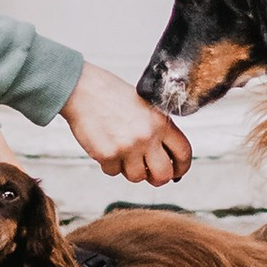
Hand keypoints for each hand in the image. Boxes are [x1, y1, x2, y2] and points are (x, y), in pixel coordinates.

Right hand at [63, 64, 192, 186]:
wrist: (82, 89)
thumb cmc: (111, 95)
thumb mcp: (144, 106)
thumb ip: (157, 129)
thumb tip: (166, 156)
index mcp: (160, 121)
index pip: (184, 153)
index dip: (181, 167)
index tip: (176, 172)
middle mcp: (147, 135)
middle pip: (164, 174)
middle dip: (157, 178)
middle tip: (150, 173)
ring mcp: (127, 147)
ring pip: (137, 177)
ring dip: (129, 169)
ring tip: (122, 152)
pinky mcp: (107, 155)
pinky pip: (113, 172)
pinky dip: (110, 164)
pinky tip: (106, 146)